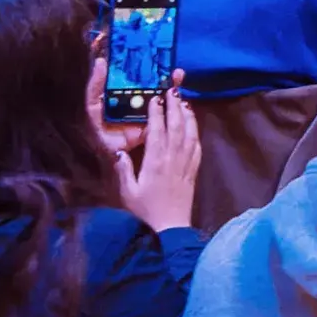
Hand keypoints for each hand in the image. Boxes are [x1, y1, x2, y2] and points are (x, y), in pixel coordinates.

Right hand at [103, 66, 202, 230]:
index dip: (157, 113)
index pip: (157, 131)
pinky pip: (197, 145)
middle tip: (172, 89)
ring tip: (183, 100)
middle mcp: (173, 159)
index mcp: (155, 162)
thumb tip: (119, 151)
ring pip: (189, 133)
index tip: (155, 97)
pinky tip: (192, 122)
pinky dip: (195, 130)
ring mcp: (186, 163)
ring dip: (187, 115)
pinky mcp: (194, 169)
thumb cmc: (146, 210)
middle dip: (174, 106)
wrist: (171, 227)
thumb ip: (123, 171)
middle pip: (176, 126)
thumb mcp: (128, 193)